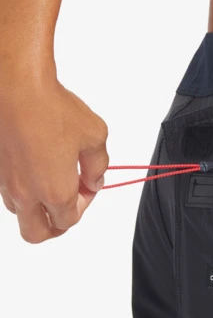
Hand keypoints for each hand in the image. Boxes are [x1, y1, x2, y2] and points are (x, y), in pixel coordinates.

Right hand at [0, 79, 108, 242]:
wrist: (14, 83)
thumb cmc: (51, 107)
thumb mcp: (94, 136)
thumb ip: (99, 166)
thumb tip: (95, 180)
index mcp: (55, 193)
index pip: (70, 220)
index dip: (83, 206)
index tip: (87, 187)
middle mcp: (27, 194)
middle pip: (37, 233)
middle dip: (54, 226)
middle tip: (66, 207)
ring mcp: (6, 182)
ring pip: (19, 213)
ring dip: (36, 208)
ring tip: (50, 183)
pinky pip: (7, 192)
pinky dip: (22, 190)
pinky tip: (34, 167)